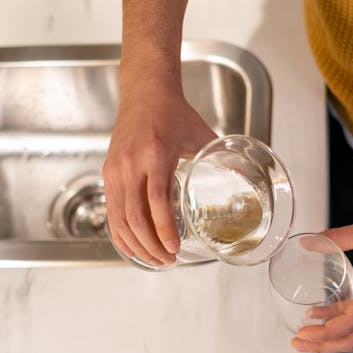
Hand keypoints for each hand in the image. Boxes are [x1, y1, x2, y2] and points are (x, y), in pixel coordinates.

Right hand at [103, 90, 215, 266]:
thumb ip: (222, 159)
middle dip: (151, 245)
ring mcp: (116, 169)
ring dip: (135, 244)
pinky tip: (132, 246)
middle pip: (135, 217)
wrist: (144, 91)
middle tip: (167, 260)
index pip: (156, 200)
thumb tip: (244, 180)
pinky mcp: (109, 172)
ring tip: (154, 259)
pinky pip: (111, 210)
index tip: (174, 248)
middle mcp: (131, 164)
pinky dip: (120, 233)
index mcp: (156, 155)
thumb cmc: (173, 112)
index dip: (163, 229)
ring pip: (119, 218)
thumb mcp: (202, 135)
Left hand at [291, 205, 352, 352]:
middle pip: (351, 339)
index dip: (323, 332)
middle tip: (299, 342)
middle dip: (323, 345)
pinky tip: (322, 314)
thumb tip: (309, 242)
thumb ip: (335, 238)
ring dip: (330, 336)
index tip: (303, 332)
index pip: (348, 324)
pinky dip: (339, 320)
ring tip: (306, 334)